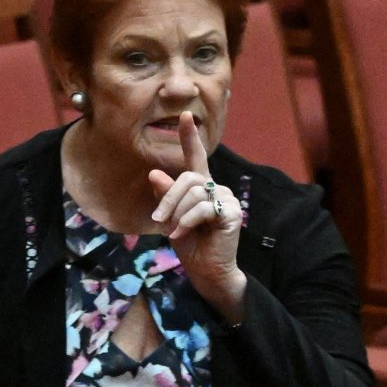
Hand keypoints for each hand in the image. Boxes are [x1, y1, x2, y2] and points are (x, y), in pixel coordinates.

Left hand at [148, 111, 246, 321]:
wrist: (207, 271)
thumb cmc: (190, 245)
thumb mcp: (170, 219)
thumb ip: (166, 197)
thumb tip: (155, 174)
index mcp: (201, 187)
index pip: (196, 157)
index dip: (190, 137)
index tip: (185, 115)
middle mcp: (215, 188)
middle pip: (188, 178)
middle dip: (169, 198)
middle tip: (158, 220)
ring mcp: (226, 198)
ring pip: (194, 193)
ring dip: (176, 213)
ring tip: (173, 231)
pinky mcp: (231, 212)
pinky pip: (202, 208)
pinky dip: (186, 221)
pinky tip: (180, 233)